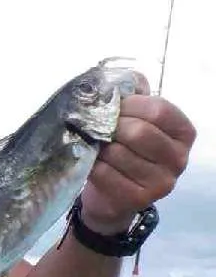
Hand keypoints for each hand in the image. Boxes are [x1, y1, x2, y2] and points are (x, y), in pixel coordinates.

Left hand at [80, 87, 195, 233]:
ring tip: (95, 146)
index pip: (159, 110)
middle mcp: (179, 158)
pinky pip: (106, 174)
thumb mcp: (133, 120)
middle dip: (111, 126)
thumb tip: (128, 78)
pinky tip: (93, 164)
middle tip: (97, 128)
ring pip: (120, 153)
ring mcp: (162, 182)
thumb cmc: (124, 150)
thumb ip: (134, 96)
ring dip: (99, 147)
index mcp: (183, 133)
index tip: (112, 107)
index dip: (130, 105)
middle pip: (140, 132)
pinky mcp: (140, 199)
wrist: (111, 196)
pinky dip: (93, 165)